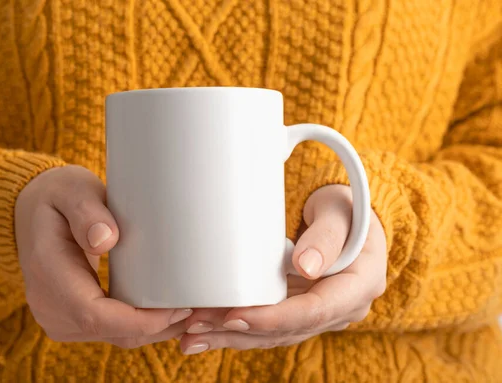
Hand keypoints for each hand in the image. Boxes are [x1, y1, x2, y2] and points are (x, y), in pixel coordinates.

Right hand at [15, 165, 191, 346]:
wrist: (29, 214)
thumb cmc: (56, 197)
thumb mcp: (70, 189)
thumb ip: (86, 211)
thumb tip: (105, 240)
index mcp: (48, 276)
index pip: (96, 315)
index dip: (142, 319)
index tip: (181, 306)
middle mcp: (50, 308)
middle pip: (114, 333)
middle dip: (162, 327)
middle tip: (203, 308)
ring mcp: (60, 319)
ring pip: (117, 338)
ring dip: (157, 329)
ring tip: (195, 310)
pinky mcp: (73, 320)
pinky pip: (113, 332)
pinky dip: (144, 326)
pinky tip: (171, 311)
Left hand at [178, 185, 386, 353]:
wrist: (350, 219)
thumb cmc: (346, 210)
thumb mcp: (340, 213)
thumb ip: (326, 236)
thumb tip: (305, 267)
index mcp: (358, 287)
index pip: (313, 312)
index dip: (272, 318)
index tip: (234, 317)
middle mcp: (341, 310)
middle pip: (286, 329)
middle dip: (239, 330)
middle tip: (195, 327)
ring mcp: (319, 314)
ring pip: (273, 334)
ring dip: (230, 336)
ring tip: (189, 336)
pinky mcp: (298, 311)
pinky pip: (268, 327)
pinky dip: (236, 329)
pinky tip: (206, 332)